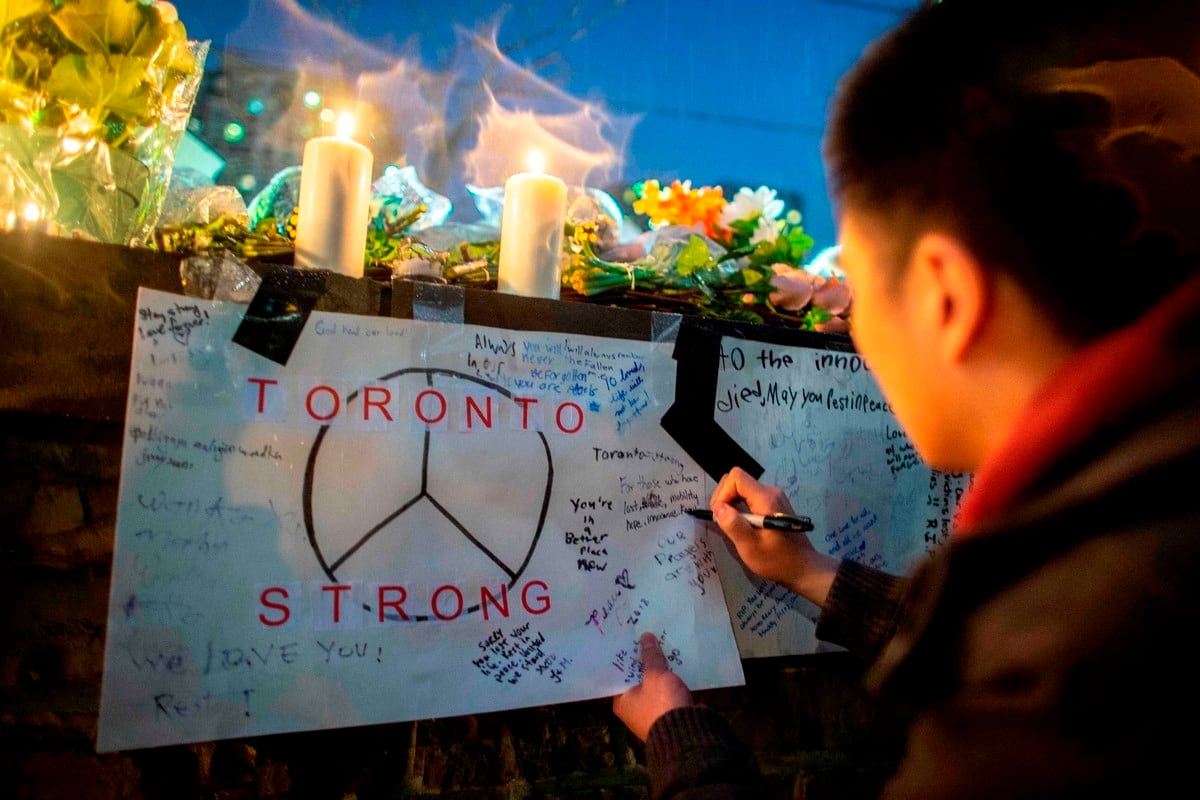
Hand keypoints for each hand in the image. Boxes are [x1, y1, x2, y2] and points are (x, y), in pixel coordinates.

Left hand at [613, 632, 692, 741]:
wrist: (687, 736)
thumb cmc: (662, 704)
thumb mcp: (655, 676)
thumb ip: (650, 656)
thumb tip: (645, 636)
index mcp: (621, 701)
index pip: (619, 673)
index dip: (625, 655)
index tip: (630, 638)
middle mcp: (632, 709)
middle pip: (636, 678)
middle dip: (644, 661)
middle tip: (648, 637)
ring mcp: (650, 713)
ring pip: (652, 685)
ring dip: (658, 670)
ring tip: (663, 646)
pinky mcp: (666, 715)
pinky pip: (665, 693)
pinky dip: (669, 681)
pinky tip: (676, 666)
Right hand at [709, 467, 838, 604]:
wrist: (803, 568)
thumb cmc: (776, 560)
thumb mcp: (750, 547)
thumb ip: (733, 525)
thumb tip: (718, 507)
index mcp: (765, 498)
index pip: (736, 477)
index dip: (723, 493)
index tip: (720, 514)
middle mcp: (770, 492)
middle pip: (738, 479)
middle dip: (724, 496)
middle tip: (722, 519)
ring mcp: (773, 497)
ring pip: (743, 487)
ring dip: (731, 502)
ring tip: (730, 523)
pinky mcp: (774, 504)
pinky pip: (750, 496)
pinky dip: (740, 505)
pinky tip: (741, 523)